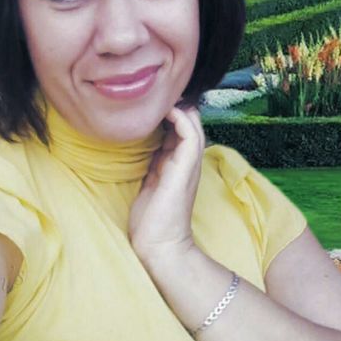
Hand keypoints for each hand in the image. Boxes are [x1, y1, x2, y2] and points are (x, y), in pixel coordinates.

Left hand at [128, 105, 204, 266]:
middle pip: (190, 122)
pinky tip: (167, 111)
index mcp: (178, 164)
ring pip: (194, 124)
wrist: (159, 246)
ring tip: (164, 97)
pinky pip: (190, 135)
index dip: (170, 113)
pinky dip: (181, 119)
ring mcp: (189, 164)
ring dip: (180, 107)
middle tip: (158, 93)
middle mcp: (187, 161)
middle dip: (176, 105)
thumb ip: (154, 162)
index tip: (153, 101)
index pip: (180, 129)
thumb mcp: (150, 181)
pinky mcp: (186, 168)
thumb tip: (147, 142)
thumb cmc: (151, 219)